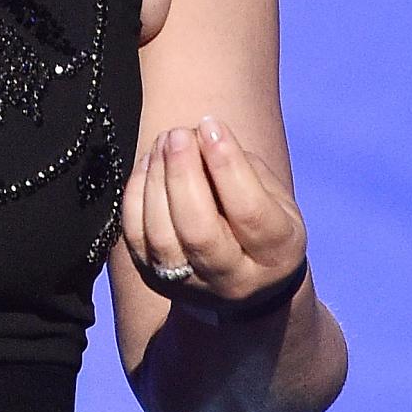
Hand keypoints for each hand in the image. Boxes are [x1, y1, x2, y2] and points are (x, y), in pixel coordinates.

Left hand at [121, 117, 306, 314]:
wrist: (246, 282)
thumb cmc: (260, 224)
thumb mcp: (274, 198)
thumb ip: (243, 169)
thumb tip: (201, 136)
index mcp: (275, 255)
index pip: (249, 212)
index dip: (227, 165)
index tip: (211, 125)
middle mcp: (233, 280)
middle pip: (199, 232)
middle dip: (183, 174)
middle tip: (178, 134)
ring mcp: (190, 285)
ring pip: (162, 238)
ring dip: (157, 181)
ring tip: (164, 142)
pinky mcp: (155, 280)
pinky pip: (136, 237)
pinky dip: (137, 194)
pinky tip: (149, 163)